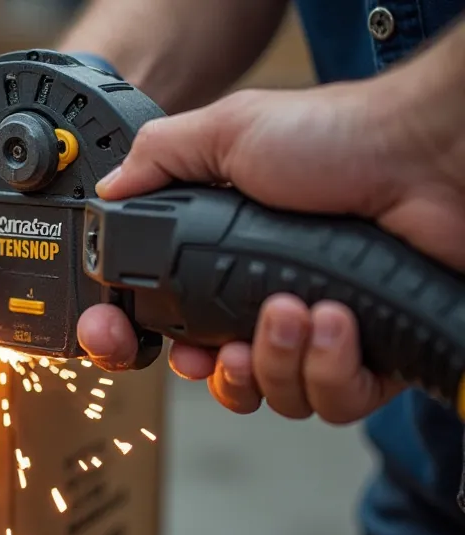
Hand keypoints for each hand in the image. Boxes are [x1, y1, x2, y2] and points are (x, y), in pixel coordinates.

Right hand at [78, 81, 464, 422]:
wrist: (425, 157)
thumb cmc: (339, 138)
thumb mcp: (230, 132)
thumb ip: (160, 156)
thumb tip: (110, 188)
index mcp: (225, 261)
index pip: (164, 324)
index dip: (134, 341)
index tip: (120, 338)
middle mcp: (266, 304)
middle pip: (217, 378)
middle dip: (216, 370)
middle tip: (224, 345)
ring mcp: (320, 336)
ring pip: (273, 397)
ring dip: (275, 360)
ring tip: (293, 310)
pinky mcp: (371, 357)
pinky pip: (331, 401)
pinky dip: (327, 368)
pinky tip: (333, 320)